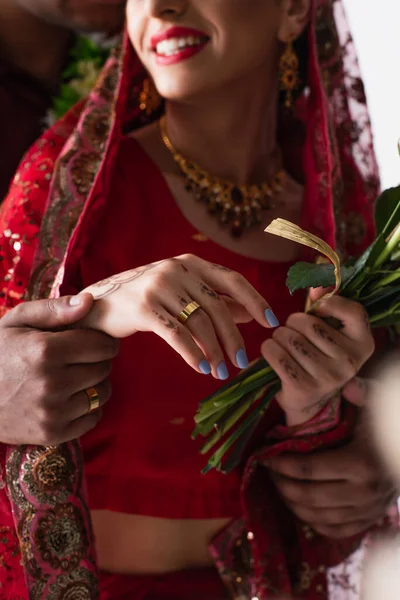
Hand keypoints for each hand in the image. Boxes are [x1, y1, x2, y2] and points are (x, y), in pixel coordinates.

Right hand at [0, 294, 118, 444]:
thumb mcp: (17, 321)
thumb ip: (55, 309)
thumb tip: (90, 301)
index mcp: (44, 351)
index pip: (102, 345)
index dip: (100, 340)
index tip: (92, 340)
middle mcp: (51, 383)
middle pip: (104, 368)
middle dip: (96, 360)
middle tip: (78, 358)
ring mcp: (52, 412)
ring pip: (101, 393)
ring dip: (94, 384)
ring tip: (73, 378)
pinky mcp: (52, 434)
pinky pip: (92, 418)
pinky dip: (87, 408)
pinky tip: (69, 398)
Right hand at [80, 254, 277, 379]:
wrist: (98, 304)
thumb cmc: (146, 299)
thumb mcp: (182, 293)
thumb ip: (215, 299)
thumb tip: (252, 311)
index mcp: (190, 263)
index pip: (232, 279)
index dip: (255, 300)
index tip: (272, 322)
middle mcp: (177, 269)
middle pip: (217, 306)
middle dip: (233, 337)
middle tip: (242, 361)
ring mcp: (158, 286)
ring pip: (198, 322)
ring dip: (213, 351)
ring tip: (220, 371)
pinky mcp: (142, 307)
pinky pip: (176, 334)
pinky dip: (191, 353)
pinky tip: (201, 368)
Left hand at [260, 295, 374, 424]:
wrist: (308, 399)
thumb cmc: (318, 355)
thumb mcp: (331, 332)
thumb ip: (327, 305)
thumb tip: (316, 288)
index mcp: (363, 344)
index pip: (353, 311)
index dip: (330, 303)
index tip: (316, 308)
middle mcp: (350, 362)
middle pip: (309, 323)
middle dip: (292, 322)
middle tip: (291, 331)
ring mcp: (328, 377)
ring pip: (290, 338)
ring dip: (278, 336)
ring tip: (282, 342)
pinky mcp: (305, 387)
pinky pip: (277, 355)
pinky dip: (269, 348)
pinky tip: (272, 350)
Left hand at [265, 378, 396, 538]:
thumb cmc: (389, 424)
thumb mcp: (379, 404)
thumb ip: (362, 393)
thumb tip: (347, 386)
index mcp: (362, 463)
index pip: (308, 470)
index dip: (281, 464)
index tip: (264, 456)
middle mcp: (364, 493)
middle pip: (308, 497)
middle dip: (281, 484)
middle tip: (267, 471)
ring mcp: (367, 511)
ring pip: (318, 518)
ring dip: (292, 504)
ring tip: (278, 486)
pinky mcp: (369, 521)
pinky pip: (335, 530)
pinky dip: (312, 521)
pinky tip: (299, 505)